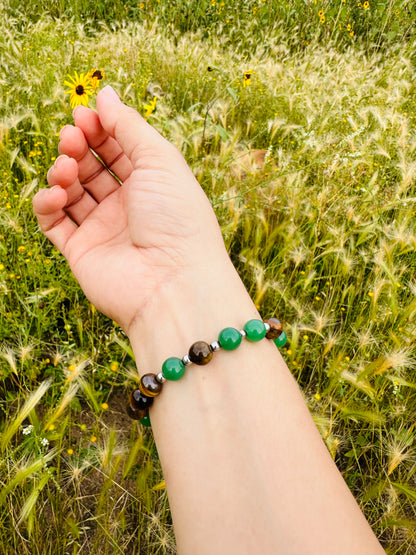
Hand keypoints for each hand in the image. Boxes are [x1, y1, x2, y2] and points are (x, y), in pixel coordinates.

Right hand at [33, 86, 226, 332]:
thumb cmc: (177, 218)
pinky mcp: (81, 252)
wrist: (173, 282)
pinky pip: (53, 222)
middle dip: (77, 146)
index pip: (118, 149)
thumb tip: (105, 93)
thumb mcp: (159, 159)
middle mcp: (128, 206)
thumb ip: (129, 125)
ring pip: (70, 191)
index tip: (84, 114)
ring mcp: (103, 230)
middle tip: (72, 137)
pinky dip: (47, 203)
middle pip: (92, 167)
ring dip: (61, 172)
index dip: (100, 128)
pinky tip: (55, 194)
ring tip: (66, 167)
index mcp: (151, 184)